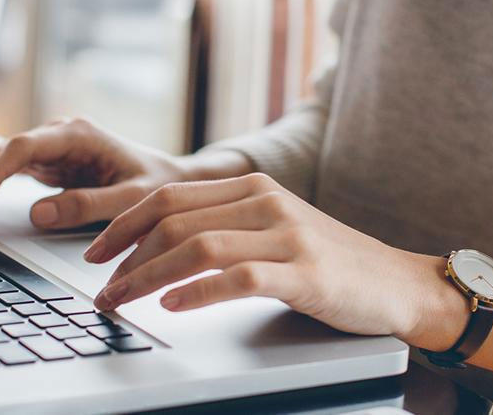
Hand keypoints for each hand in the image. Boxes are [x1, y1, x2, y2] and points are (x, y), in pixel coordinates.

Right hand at [0, 118, 190, 229]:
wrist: (173, 178)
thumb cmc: (158, 186)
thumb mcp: (131, 199)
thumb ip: (88, 205)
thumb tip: (37, 214)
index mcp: (78, 135)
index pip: (22, 148)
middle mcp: (58, 135)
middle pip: (0, 155)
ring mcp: (50, 148)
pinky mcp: (47, 163)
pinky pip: (2, 168)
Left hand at [83, 173, 468, 346]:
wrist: (396, 283)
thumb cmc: (330, 262)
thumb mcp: (275, 229)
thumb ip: (227, 225)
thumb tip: (159, 246)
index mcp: (254, 187)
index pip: (170, 195)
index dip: (124, 224)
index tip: (95, 253)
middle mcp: (266, 202)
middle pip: (174, 219)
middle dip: (124, 255)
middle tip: (100, 288)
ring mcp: (287, 236)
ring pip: (197, 246)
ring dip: (147, 277)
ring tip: (121, 300)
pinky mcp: (304, 273)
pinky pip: (238, 278)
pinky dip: (197, 292)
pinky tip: (172, 306)